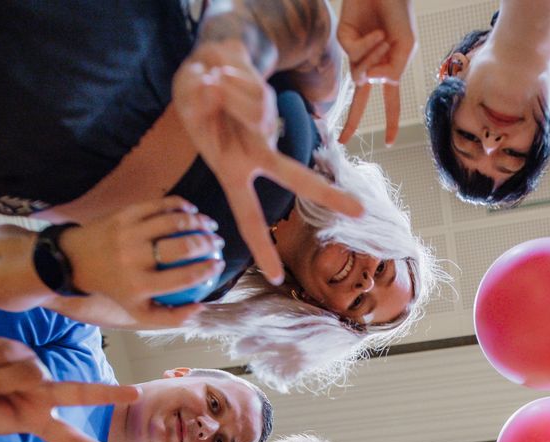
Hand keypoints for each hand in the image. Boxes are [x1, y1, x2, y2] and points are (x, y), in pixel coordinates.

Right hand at [0, 337, 138, 441]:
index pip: (69, 439)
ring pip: (28, 374)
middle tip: (136, 394)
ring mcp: (31, 370)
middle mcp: (40, 393)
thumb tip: (38, 376)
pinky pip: (8, 355)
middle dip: (108, 394)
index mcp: (35, 419)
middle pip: (79, 393)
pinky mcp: (18, 349)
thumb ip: (12, 398)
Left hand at [60, 197, 224, 327]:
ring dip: (197, 221)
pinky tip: (191, 209)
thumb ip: (172, 316)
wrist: (75, 260)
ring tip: (209, 224)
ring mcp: (127, 233)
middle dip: (207, 243)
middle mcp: (133, 258)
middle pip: (181, 247)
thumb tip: (201, 307)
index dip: (207, 271)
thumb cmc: (117, 288)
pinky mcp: (123, 215)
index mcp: (139, 285)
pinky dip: (178, 205)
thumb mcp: (139, 311)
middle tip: (217, 242)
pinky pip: (157, 206)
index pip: (183, 278)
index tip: (219, 265)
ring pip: (172, 222)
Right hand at [173, 39, 362, 282]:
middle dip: (325, 193)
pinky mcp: (271, 96)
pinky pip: (252, 87)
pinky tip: (223, 71)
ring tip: (213, 83)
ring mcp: (266, 125)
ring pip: (255, 109)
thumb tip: (241, 99)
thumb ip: (206, 98)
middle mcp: (256, 154)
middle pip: (295, 176)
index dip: (261, 247)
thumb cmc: (197, 94)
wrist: (212, 56)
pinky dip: (233, 76)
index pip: (249, 217)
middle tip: (361, 212)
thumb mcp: (188, 98)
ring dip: (227, 92)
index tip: (275, 278)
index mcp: (234, 171)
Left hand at [337, 0, 416, 144]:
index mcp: (389, 69)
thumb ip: (392, 71)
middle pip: (360, 100)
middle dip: (352, 121)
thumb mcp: (406, 47)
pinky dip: (367, 46)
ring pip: (360, 76)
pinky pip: (355, 56)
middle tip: (343, 141)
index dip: (391, 122)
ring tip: (382, 37)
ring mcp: (356, 54)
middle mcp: (370, 65)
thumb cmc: (399, 14)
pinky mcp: (344, 41)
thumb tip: (368, 82)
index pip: (390, 102)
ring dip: (373, 59)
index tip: (390, 142)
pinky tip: (375, 32)